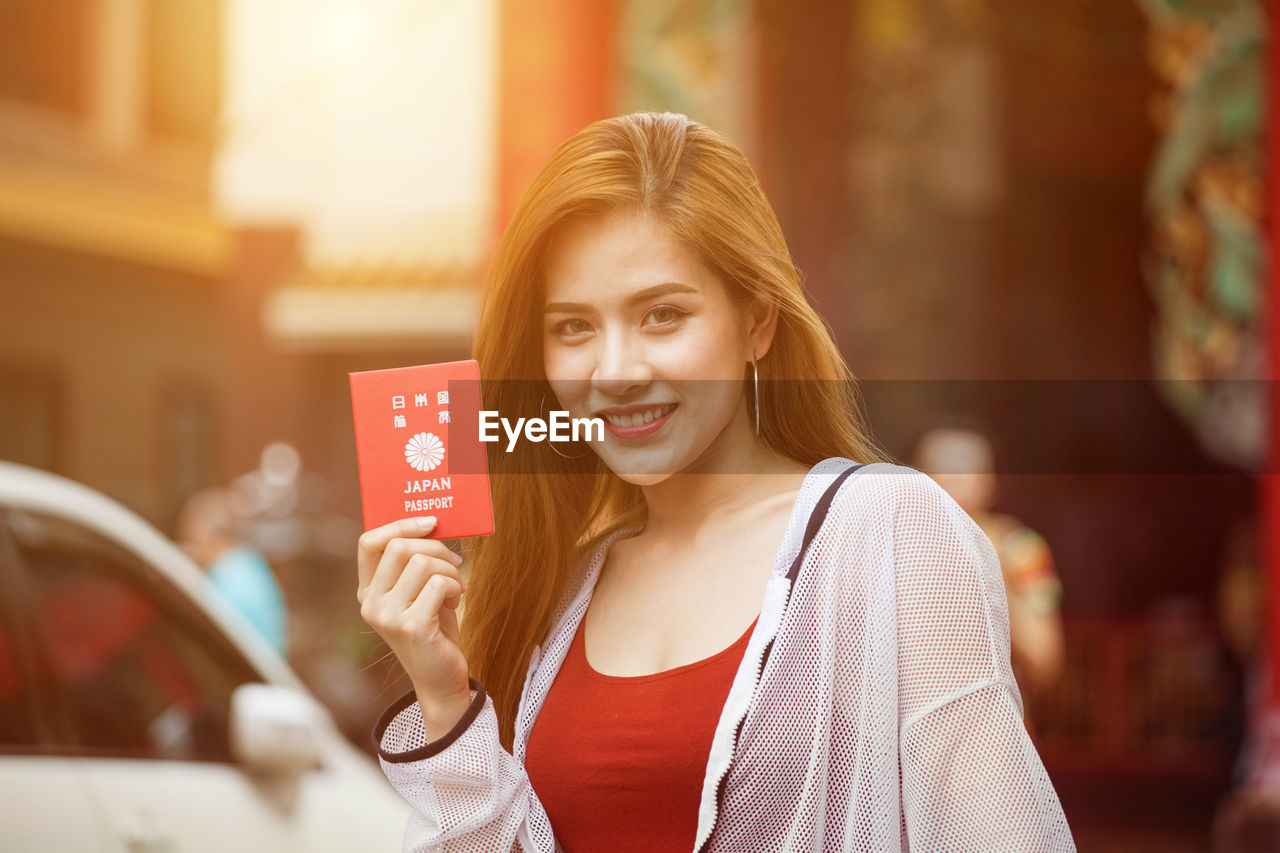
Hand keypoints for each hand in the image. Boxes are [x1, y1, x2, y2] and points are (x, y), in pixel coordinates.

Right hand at [357, 516, 472, 735]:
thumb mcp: (418, 592)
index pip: (369, 542)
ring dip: (449, 570)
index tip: (431, 523)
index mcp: (367, 591)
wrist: (441, 678)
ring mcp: (388, 616)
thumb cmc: (434, 629)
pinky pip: (439, 584)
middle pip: (399, 546)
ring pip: (422, 563)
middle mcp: (371, 603)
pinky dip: (456, 586)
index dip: (400, 525)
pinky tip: (457, 601)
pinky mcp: (412, 627)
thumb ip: (415, 563)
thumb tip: (433, 524)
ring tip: (457, 587)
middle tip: (454, 563)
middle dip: (436, 548)